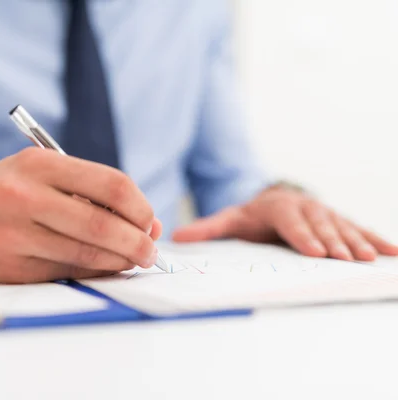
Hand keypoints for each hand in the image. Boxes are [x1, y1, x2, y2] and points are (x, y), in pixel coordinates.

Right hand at [0, 148, 161, 282]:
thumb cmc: (3, 192)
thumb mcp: (39, 173)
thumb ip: (89, 193)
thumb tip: (146, 223)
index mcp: (39, 164)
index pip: (110, 184)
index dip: (140, 206)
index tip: (149, 221)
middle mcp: (25, 196)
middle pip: (102, 224)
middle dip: (138, 242)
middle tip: (151, 252)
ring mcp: (14, 234)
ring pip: (86, 253)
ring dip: (120, 262)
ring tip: (133, 261)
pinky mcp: (9, 266)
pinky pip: (65, 272)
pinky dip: (92, 271)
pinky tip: (101, 268)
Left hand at [172, 186, 397, 260]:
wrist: (270, 200)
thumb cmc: (249, 216)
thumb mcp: (228, 220)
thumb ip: (206, 229)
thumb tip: (177, 237)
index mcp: (276, 207)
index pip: (290, 222)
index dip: (302, 236)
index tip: (313, 252)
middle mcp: (303, 207)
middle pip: (320, 225)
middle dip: (333, 242)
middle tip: (346, 259)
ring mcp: (323, 213)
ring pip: (341, 227)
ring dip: (356, 242)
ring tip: (370, 259)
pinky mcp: (337, 220)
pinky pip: (358, 228)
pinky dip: (376, 239)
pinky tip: (392, 252)